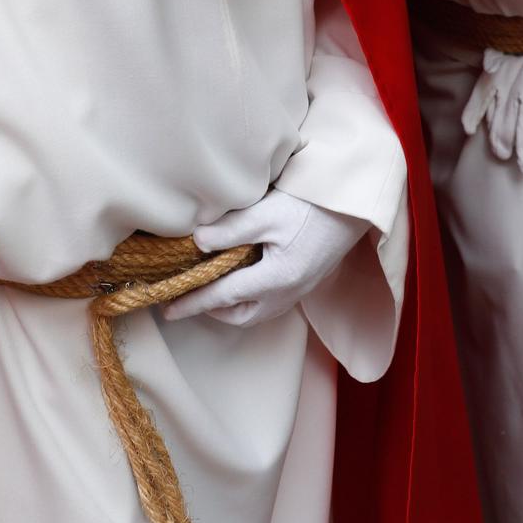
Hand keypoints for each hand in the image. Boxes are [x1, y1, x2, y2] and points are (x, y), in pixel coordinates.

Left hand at [164, 188, 369, 327]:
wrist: (354, 207)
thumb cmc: (311, 206)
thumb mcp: (267, 212)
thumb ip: (231, 230)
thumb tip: (196, 242)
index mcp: (276, 278)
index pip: (223, 295)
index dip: (192, 301)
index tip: (168, 308)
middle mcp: (287, 292)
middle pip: (240, 315)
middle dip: (211, 312)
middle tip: (187, 300)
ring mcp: (298, 290)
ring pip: (256, 313)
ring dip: (231, 309)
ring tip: (210, 292)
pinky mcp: (306, 282)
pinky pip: (270, 303)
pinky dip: (249, 301)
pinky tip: (242, 282)